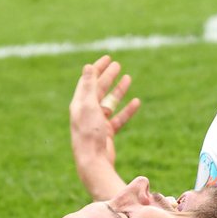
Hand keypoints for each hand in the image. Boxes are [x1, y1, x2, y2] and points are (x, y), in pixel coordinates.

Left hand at [69, 55, 140, 198]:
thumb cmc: (88, 132)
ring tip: (128, 78)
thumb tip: (88, 66)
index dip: (97, 68)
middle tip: (118, 64)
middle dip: (108, 76)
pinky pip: (119, 117)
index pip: (88, 81)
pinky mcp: (107, 132)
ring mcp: (98, 122)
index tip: (107, 58)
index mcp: (80, 103)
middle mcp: (87, 111)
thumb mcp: (88, 105)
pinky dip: (127, 109)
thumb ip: (89, 86)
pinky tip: (136, 102)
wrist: (93, 160)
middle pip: (99, 89)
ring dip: (119, 90)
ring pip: (110, 102)